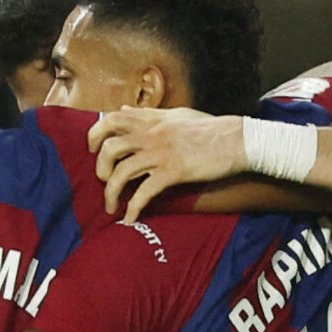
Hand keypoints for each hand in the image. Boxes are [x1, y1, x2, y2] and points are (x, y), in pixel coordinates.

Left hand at [91, 107, 246, 221]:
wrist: (237, 140)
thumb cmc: (209, 129)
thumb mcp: (175, 114)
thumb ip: (148, 114)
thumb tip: (123, 111)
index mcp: (151, 120)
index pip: (111, 120)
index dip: (96, 135)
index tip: (94, 150)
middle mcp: (152, 134)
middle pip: (109, 148)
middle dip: (100, 168)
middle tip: (103, 181)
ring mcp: (161, 153)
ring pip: (121, 172)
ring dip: (111, 193)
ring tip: (111, 206)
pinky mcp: (173, 172)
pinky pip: (143, 193)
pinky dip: (132, 209)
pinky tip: (130, 219)